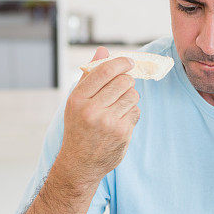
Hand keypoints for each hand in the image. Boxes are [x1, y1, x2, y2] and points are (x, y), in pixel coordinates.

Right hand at [58, 47, 140, 185]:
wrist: (80, 163)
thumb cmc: (79, 127)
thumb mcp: (76, 101)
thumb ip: (90, 75)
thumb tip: (103, 50)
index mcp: (77, 98)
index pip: (105, 70)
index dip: (121, 62)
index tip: (129, 62)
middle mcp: (91, 109)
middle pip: (123, 81)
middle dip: (127, 81)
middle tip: (124, 87)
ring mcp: (108, 122)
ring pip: (132, 95)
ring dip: (130, 97)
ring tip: (119, 106)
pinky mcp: (122, 132)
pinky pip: (136, 111)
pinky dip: (132, 112)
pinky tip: (121, 119)